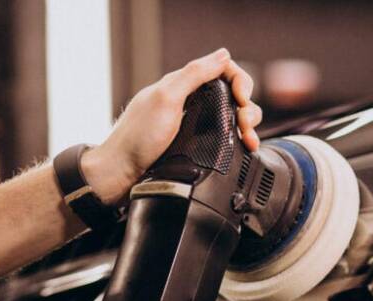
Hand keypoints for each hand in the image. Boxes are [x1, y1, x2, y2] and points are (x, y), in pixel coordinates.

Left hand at [82, 48, 261, 203]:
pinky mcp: (199, 145)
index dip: (239, 81)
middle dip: (248, 108)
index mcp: (184, 85)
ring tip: (249, 141)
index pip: (223, 70)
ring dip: (248, 126)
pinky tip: (245, 148)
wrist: (123, 173)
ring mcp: (196, 124)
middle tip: (245, 125)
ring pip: (233, 117)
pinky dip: (240, 140)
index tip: (242, 98)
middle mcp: (192, 102)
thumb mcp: (166, 99)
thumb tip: (223, 55)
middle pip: (234, 95)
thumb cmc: (138, 138)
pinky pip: (227, 136)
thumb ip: (194, 75)